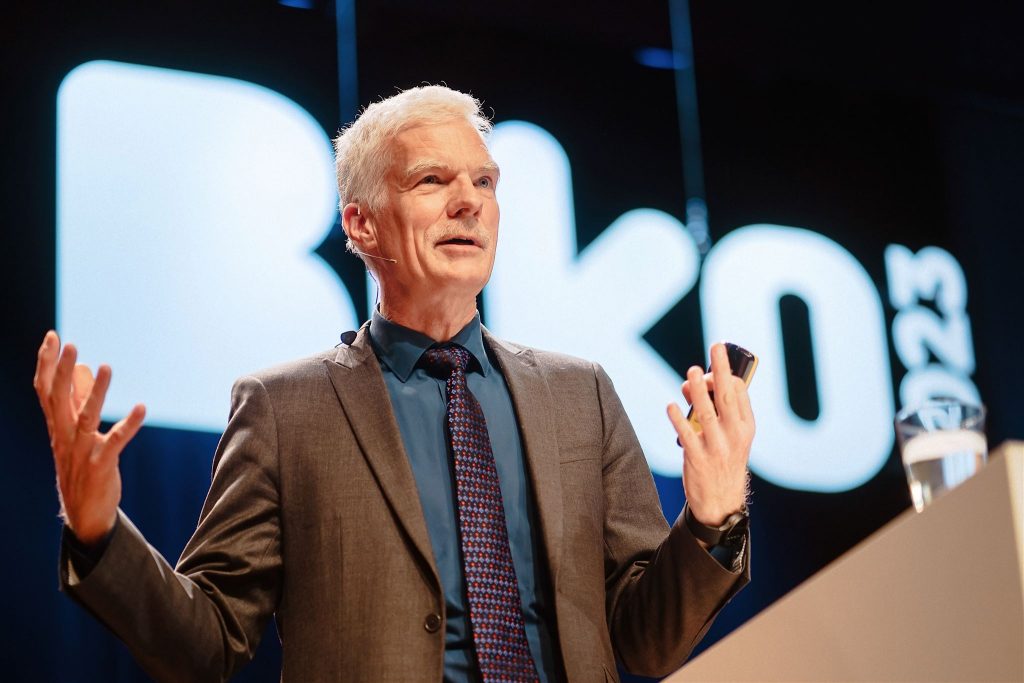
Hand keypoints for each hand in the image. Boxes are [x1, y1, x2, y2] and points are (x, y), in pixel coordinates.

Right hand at [33, 331, 145, 544]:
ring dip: (96, 391)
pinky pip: (115, 442)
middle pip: (59, 399)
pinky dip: (128, 425)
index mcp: (57, 426)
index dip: (47, 363)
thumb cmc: (80, 465)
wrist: (84, 512)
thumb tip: (85, 367)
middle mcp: (64, 436)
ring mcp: (81, 451)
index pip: (45, 390)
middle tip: (69, 344)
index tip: (52, 336)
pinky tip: (142, 408)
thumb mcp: (76, 431)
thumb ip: (79, 399)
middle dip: (62, 371)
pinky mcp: (100, 465)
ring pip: (85, 417)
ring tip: (105, 367)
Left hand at [666, 343, 754, 526]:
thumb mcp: (731, 437)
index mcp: (746, 427)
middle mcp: (735, 435)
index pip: (740, 393)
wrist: (721, 502)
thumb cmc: (724, 461)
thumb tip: (690, 383)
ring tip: (692, 372)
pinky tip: (670, 406)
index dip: (725, 375)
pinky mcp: (698, 459)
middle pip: (728, 396)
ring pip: (707, 413)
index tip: (712, 365)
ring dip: (699, 390)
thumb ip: (714, 410)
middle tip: (716, 346)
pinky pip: (687, 435)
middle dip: (721, 369)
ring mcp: (717, 447)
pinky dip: (678, 419)